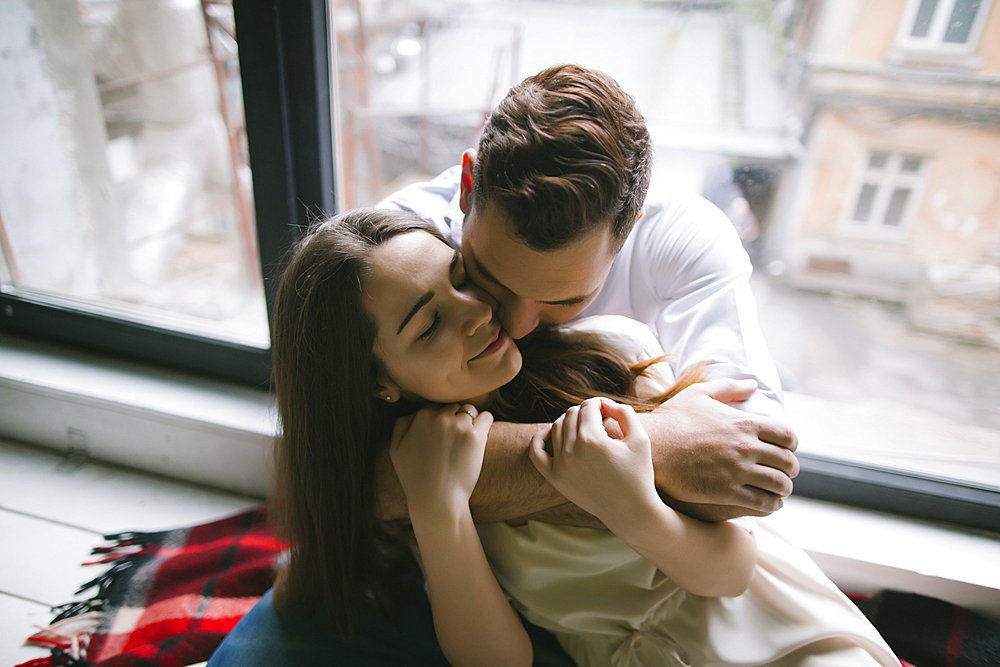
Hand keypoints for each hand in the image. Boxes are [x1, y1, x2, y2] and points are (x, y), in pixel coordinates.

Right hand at [389, 404, 493, 513]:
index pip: (436, 407)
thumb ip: (401, 425)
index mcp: (421, 417)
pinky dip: (485, 422)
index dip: (439, 421)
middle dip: (455, 419)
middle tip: (455, 440)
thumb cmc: (415, 478)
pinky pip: (486, 417)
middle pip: (453, 407)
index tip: (442, 437)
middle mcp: (440, 417)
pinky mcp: (476, 436)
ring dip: (470, 421)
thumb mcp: (396, 450)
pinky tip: (481, 435)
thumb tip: (415, 412)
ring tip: (467, 440)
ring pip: (470, 410)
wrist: (437, 500)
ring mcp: (459, 426)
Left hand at [529, 398, 658, 532]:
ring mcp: (560, 465)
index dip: (601, 405)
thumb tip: (603, 403)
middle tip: (602, 422)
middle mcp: (572, 451)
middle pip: (572, 414)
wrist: (630, 512)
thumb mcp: (640, 438)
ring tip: (588, 430)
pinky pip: (535, 452)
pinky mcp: (554, 478)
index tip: (610, 413)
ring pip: (557, 427)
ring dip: (571, 422)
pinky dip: (540, 438)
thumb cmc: (638, 474)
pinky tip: (550, 431)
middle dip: (587, 413)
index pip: (588, 406)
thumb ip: (623, 412)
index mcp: (592, 439)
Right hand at [647, 378, 798, 515]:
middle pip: (787, 462)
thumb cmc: (672, 419)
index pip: (787, 436)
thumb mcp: (699, 394)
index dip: (791, 445)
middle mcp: (746, 447)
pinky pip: (762, 503)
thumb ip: (729, 387)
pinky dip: (772, 505)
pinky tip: (769, 504)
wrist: (651, 448)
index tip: (786, 450)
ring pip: (779, 485)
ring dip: (783, 489)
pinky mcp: (726, 492)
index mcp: (744, 422)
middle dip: (790, 469)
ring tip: (779, 491)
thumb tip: (752, 384)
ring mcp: (737, 471)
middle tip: (785, 473)